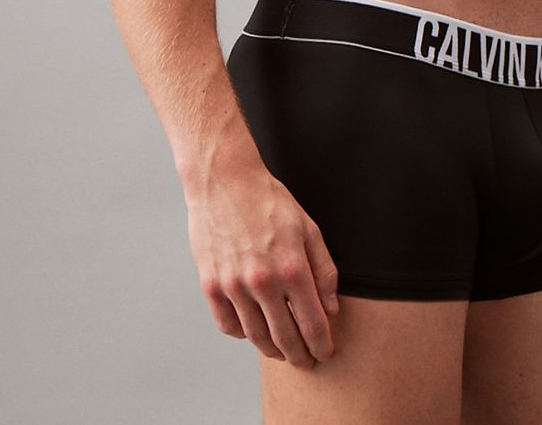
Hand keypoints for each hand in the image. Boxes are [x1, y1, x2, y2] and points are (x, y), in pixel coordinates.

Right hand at [185, 155, 339, 368]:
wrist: (224, 180)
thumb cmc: (269, 201)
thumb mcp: (307, 228)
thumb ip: (323, 270)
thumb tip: (330, 308)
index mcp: (292, 267)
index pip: (313, 323)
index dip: (322, 345)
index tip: (326, 353)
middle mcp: (263, 281)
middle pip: (285, 338)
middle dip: (300, 356)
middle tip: (307, 361)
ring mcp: (234, 285)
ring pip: (256, 337)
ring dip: (273, 350)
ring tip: (282, 351)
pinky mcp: (211, 284)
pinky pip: (228, 325)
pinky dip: (243, 333)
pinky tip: (254, 329)